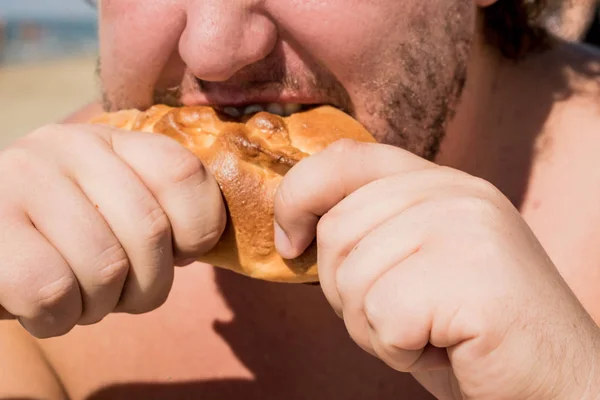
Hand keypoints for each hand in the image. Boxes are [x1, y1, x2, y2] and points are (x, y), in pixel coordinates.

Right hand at [0, 123, 225, 337]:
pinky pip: (53, 291)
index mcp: (113, 141)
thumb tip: (196, 246)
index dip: (197, 231)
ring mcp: (23, 178)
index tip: (177, 254)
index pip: (183, 173)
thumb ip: (158, 214)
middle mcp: (69, 146)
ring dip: (99, 305)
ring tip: (77, 296)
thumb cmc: (61, 241)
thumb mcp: (115, 212)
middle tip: (119, 292)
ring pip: (106, 267)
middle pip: (151, 231)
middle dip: (148, 286)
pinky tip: (42, 307)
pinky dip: (58, 318)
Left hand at [274, 139, 599, 398]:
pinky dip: (398, 350)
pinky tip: (441, 349)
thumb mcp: (414, 264)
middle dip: (347, 293)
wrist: (556, 382)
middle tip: (400, 318)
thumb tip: (296, 230)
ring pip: (353, 278)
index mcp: (438, 184)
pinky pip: (384, 316)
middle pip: (338, 231)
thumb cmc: (469, 331)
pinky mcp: (475, 274)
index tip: (291, 244)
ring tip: (427, 334)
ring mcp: (468, 227)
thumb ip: (371, 232)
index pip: (344, 158)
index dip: (298, 196)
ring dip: (374, 328)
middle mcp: (455, 192)